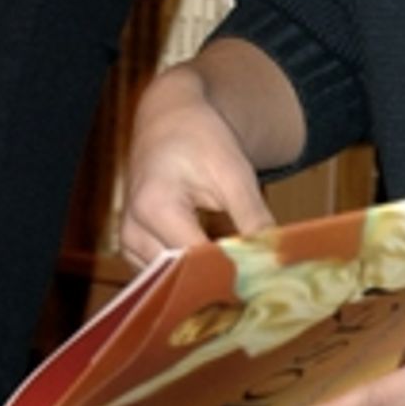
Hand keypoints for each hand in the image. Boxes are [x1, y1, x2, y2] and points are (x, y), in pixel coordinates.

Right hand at [119, 66, 274, 266]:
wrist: (168, 118)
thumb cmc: (200, 138)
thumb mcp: (234, 173)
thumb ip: (254, 219)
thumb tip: (275, 262)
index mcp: (155, 206)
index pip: (196, 261)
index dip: (230, 274)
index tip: (261, 283)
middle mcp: (133, 230)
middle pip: (180, 277)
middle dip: (217, 284)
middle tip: (253, 287)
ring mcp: (128, 241)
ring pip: (170, 284)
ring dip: (201, 284)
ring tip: (234, 276)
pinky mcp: (132, 247)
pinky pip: (162, 277)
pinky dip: (187, 276)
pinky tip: (213, 268)